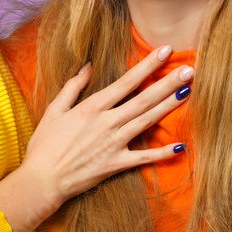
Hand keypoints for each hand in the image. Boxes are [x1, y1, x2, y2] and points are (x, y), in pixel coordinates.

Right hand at [0, 45, 192, 231]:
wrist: (41, 181)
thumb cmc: (44, 145)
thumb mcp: (55, 110)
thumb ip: (73, 87)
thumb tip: (89, 66)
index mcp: (92, 107)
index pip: (126, 82)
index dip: (147, 66)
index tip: (165, 51)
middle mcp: (106, 123)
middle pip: (143, 99)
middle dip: (167, 83)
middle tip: (189, 70)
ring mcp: (113, 144)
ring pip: (146, 121)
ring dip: (168, 107)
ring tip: (188, 92)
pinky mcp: (115, 164)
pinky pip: (143, 158)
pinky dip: (161, 153)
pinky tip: (179, 146)